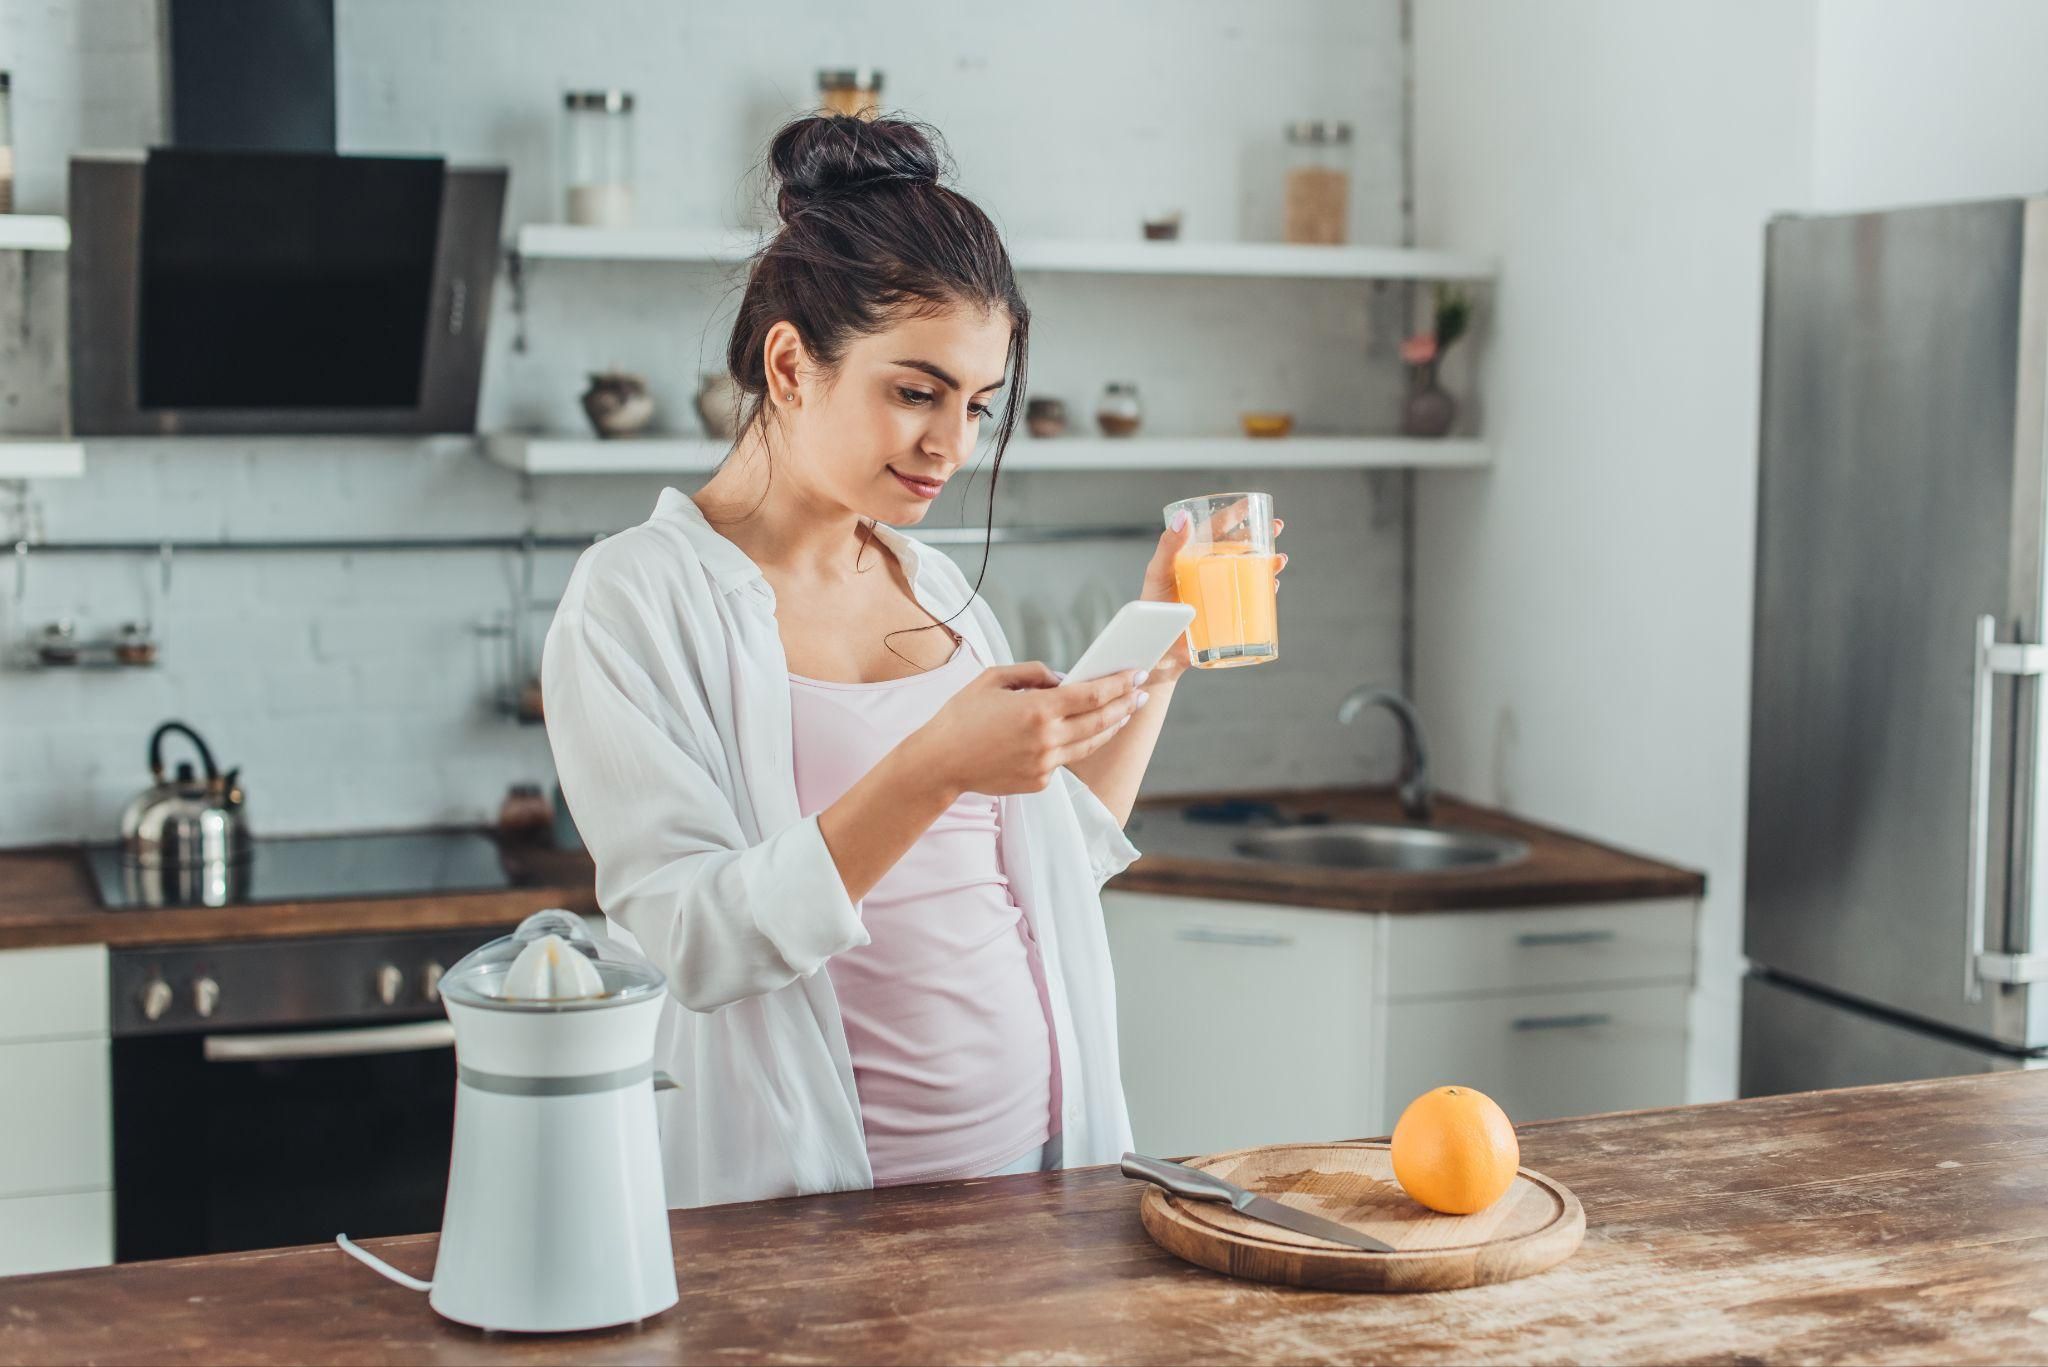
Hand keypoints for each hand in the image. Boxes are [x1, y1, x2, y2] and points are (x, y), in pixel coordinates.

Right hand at [907, 663, 1145, 796]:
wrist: (939, 763)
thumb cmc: (962, 716)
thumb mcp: (993, 679)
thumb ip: (1033, 673)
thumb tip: (1063, 679)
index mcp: (1038, 709)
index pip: (1093, 695)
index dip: (1119, 684)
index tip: (1135, 674)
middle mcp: (1047, 739)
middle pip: (1101, 721)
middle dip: (1125, 705)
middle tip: (1140, 694)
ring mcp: (1045, 765)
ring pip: (1090, 744)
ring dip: (1110, 727)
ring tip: (1123, 714)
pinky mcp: (1039, 782)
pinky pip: (1065, 760)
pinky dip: (1074, 745)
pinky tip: (1080, 734)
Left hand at [1138, 512, 1287, 681]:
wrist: (1160, 649)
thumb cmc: (1153, 608)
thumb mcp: (1158, 573)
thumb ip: (1168, 545)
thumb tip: (1184, 516)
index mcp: (1192, 555)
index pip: (1215, 528)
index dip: (1234, 514)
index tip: (1252, 503)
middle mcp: (1208, 570)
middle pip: (1239, 547)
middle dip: (1260, 536)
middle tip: (1276, 527)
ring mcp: (1219, 591)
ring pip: (1249, 571)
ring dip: (1268, 563)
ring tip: (1280, 559)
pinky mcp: (1227, 611)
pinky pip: (1250, 597)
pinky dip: (1264, 590)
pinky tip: (1271, 586)